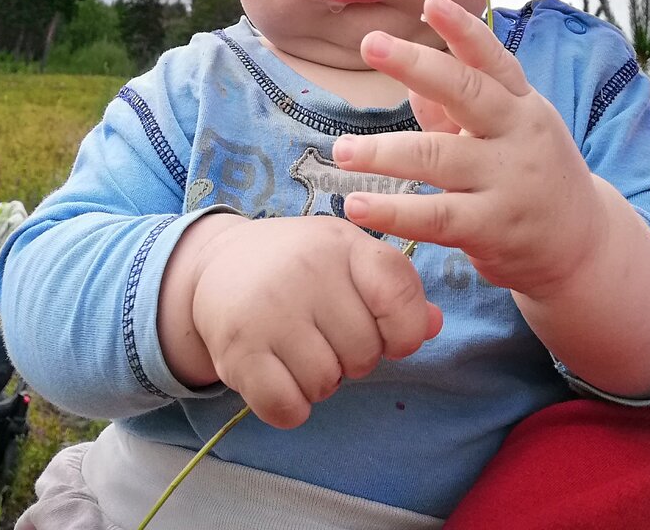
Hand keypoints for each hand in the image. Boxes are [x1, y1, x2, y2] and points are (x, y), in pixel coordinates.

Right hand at [188, 215, 441, 428]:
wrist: (216, 262)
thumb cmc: (297, 265)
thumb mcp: (347, 258)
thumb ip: (395, 290)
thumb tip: (433, 326)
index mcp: (342, 243)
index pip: (398, 292)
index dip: (403, 329)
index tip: (383, 331)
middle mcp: (307, 269)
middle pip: (365, 351)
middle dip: (352, 358)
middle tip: (324, 335)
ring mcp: (270, 309)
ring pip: (326, 383)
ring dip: (317, 381)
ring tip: (297, 349)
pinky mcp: (238, 348)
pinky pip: (287, 407)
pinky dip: (288, 406)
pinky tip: (277, 374)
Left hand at [332, 0, 604, 298]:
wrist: (583, 246)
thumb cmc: (527, 171)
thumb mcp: (505, 128)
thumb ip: (454, 104)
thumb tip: (407, 69)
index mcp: (519, 102)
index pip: (492, 57)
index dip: (463, 28)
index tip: (432, 0)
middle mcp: (516, 134)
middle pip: (466, 92)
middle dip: (416, 65)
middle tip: (370, 43)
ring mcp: (506, 181)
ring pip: (437, 158)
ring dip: (382, 153)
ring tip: (342, 150)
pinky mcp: (492, 228)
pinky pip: (435, 216)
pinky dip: (393, 210)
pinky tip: (356, 205)